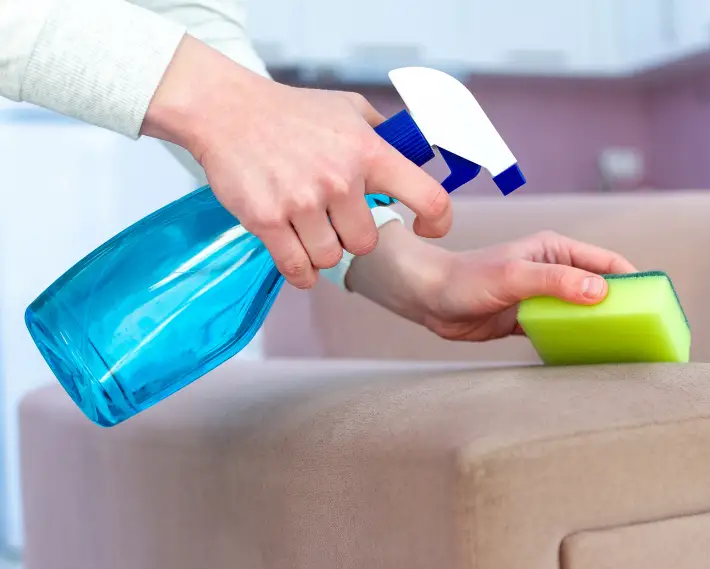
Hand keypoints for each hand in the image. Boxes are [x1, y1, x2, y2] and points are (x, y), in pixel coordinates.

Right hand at [142, 37, 451, 288]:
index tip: (426, 228)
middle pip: (366, 243)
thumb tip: (418, 154)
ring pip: (330, 258)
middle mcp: (340, 179)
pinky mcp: (266, 220)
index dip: (437, 221)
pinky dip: (299, 271)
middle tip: (335, 219)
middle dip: (352, 236)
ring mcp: (302, 202)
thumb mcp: (349, 109)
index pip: (429, 198)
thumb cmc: (290, 111)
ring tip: (310, 230)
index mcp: (369, 152)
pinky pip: (296, 268)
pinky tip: (298, 259)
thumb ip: (385, 135)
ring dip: (322, 250)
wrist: (225, 110)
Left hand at [346, 224, 636, 341]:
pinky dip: (575, 341)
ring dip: (598, 327)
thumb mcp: (514, 277)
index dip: (634, 281)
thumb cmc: (467, 280)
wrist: (428, 299)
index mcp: (556, 250)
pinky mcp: (528, 319)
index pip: (607, 263)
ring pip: (581, 312)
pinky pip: (561, 330)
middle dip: (621, 308)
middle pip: (599, 289)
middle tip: (644, 335)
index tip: (656, 304)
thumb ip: (556, 283)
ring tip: (623, 350)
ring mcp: (542, 296)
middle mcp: (553, 271)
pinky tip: (587, 358)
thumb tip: (602, 292)